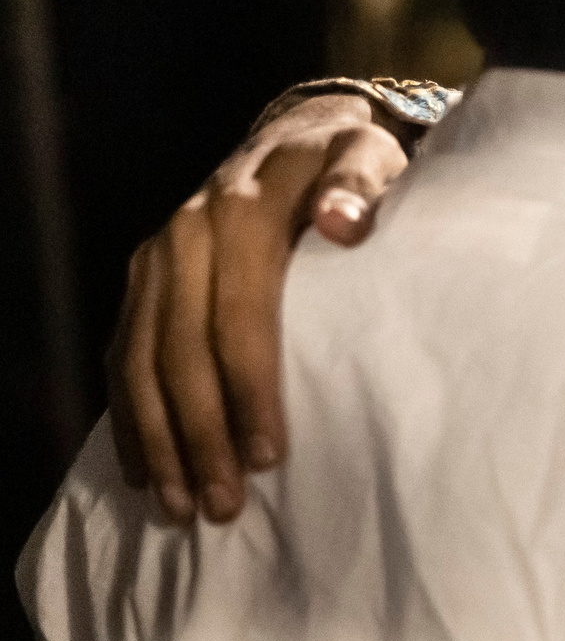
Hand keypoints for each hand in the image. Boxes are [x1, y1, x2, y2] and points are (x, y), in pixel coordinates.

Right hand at [107, 93, 406, 523]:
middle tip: (224, 505)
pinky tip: (144, 470)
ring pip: (138, 363)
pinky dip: (129, 418)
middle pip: (179, 351)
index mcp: (240, 212)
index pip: (238, 314)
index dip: (249, 386)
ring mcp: (154, 260)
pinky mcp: (141, 280)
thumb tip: (343, 222)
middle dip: (199, 434)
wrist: (295, 133)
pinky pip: (121, 357)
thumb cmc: (346, 160)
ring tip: (181, 506)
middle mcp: (184, 236)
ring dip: (157, 441)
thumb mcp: (368, 156)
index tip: (270, 453)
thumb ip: (360, 185)